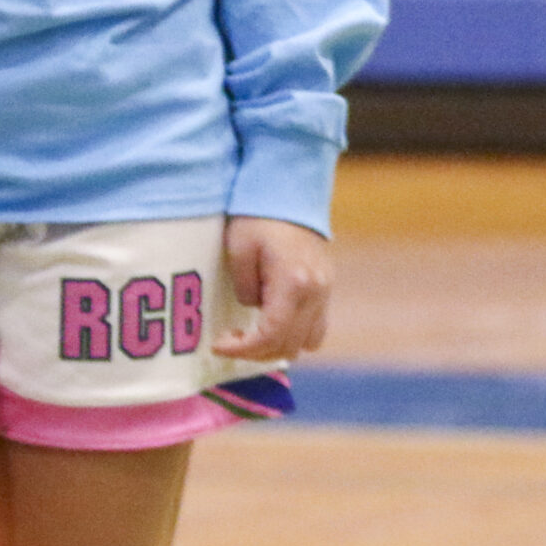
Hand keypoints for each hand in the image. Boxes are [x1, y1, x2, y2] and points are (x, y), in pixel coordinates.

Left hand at [212, 217, 330, 362]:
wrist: (290, 193)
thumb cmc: (258, 218)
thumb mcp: (239, 250)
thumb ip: (244, 288)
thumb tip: (252, 309)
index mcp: (294, 283)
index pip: (271, 335)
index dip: (243, 349)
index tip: (219, 346)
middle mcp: (317, 293)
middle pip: (289, 345)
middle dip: (255, 353)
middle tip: (229, 342)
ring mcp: (326, 293)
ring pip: (306, 342)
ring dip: (276, 348)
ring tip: (249, 337)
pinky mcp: (327, 290)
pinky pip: (316, 329)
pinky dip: (293, 336)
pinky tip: (270, 326)